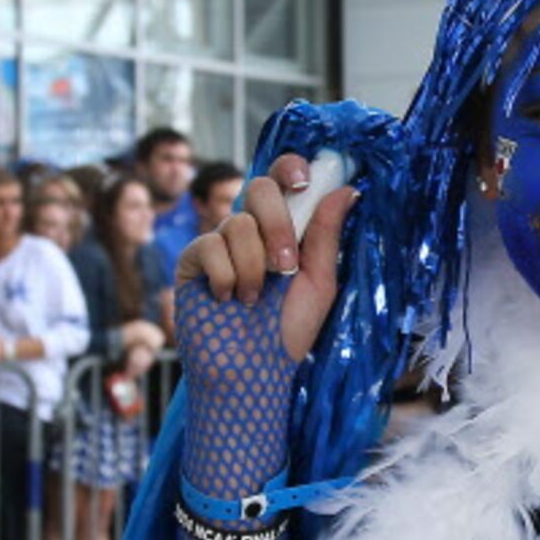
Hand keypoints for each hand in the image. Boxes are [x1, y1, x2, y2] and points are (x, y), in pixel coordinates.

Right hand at [174, 170, 357, 364]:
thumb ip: (326, 235)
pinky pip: (209, 246)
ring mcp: (219, 243)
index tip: (302, 181)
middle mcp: (250, 229)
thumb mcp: (318, 282)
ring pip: (236, 223)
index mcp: (281, 228)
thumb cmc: (287, 331)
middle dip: (277, 224)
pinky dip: (225, 276)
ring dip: (254, 265)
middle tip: (286, 266)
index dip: (289, 168)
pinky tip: (227, 300)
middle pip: (258, 189)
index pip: (282, 179)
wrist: (252, 371)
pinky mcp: (192, 262)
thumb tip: (346, 190)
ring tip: (255, 298)